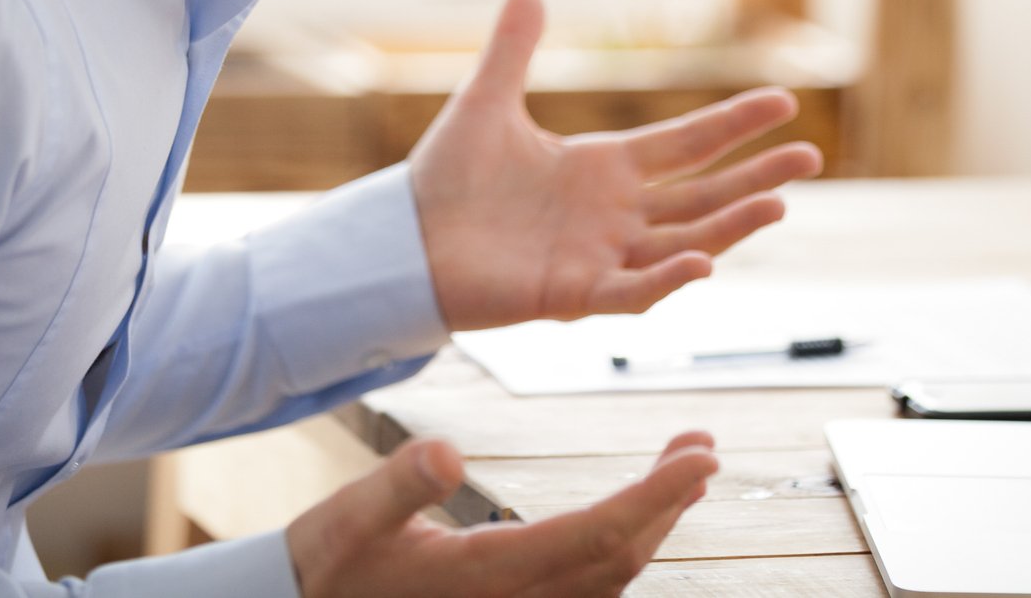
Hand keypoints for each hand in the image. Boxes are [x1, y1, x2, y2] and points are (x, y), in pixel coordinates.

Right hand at [285, 431, 716, 597]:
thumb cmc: (328, 563)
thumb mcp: (351, 514)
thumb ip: (399, 483)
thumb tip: (443, 452)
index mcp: (485, 575)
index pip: (594, 535)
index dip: (655, 497)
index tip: (701, 457)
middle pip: (618, 559)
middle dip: (668, 502)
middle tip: (702, 446)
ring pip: (610, 578)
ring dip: (653, 524)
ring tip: (682, 470)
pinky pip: (587, 588)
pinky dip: (622, 547)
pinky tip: (633, 516)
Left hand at [409, 0, 822, 331]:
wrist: (403, 241)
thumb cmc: (446, 180)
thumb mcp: (487, 102)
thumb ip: (514, 48)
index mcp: (604, 167)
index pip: (686, 143)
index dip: (733, 123)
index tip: (783, 100)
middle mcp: (615, 213)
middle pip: (703, 193)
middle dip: (757, 176)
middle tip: (810, 156)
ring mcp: (601, 256)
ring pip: (685, 240)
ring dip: (732, 225)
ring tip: (780, 203)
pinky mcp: (574, 293)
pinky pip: (634, 290)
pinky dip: (669, 278)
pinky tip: (704, 261)